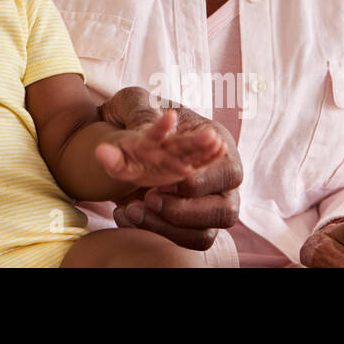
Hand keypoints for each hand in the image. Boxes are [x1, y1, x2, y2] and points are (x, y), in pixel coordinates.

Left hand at [101, 86, 242, 250]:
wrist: (114, 134)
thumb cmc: (133, 115)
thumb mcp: (133, 103)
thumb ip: (140, 110)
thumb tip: (154, 123)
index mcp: (216, 141)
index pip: (229, 171)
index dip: (201, 181)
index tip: (167, 180)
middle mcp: (216, 176)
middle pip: (226, 211)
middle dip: (189, 211)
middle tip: (151, 197)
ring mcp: (202, 202)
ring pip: (204, 234)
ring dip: (171, 228)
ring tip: (135, 208)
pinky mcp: (182, 219)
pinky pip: (181, 240)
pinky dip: (156, 233)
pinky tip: (125, 215)